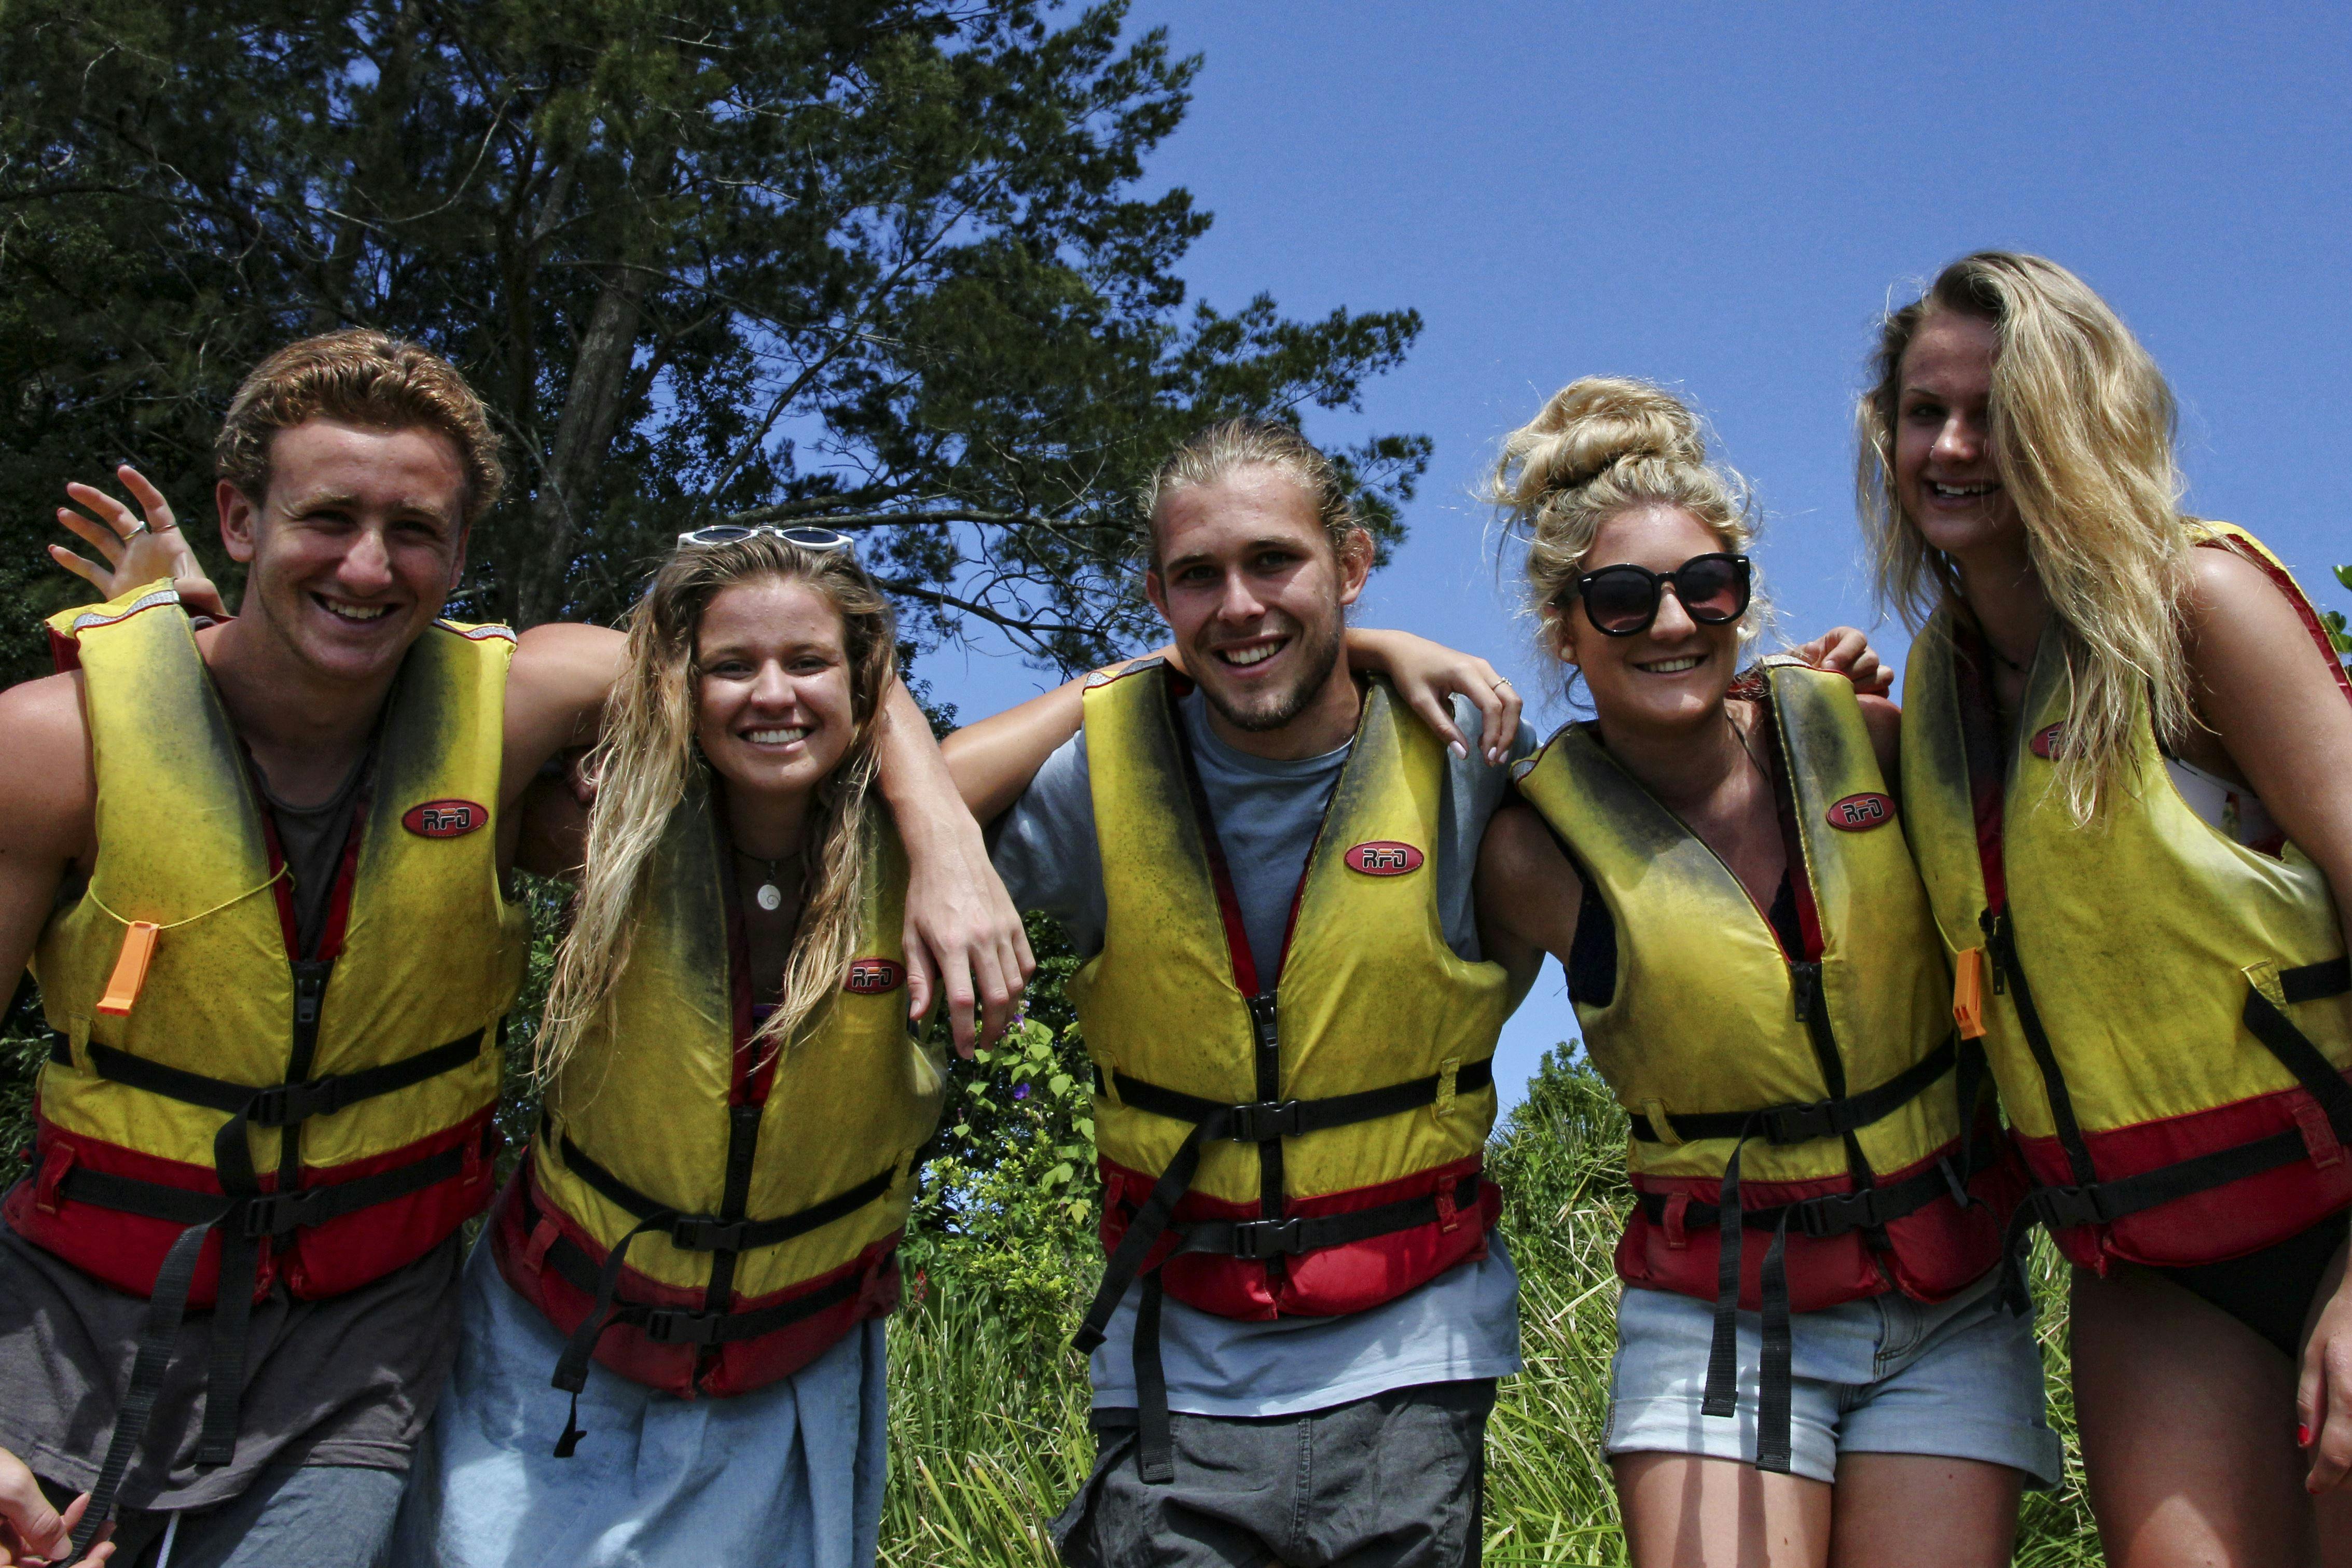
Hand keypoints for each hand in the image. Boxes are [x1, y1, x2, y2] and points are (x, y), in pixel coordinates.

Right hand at [0, 1447, 112, 1564]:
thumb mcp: (9, 1490)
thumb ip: (37, 1523)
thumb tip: (63, 1552)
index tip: (99, 1560)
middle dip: (77, 1558)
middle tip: (109, 1541)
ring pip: (35, 1556)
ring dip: (72, 1541)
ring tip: (104, 1525)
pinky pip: (27, 1538)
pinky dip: (55, 1526)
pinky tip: (81, 1506)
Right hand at [51, 465, 225, 618]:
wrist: (188, 632)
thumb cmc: (201, 609)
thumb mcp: (201, 591)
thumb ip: (189, 584)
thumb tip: (171, 585)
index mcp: (169, 543)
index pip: (155, 507)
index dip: (140, 488)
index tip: (122, 470)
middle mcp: (146, 550)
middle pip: (119, 517)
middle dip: (97, 500)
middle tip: (72, 487)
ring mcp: (130, 567)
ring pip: (101, 539)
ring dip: (82, 525)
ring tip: (61, 512)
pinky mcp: (117, 588)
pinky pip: (91, 570)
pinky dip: (73, 560)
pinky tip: (54, 549)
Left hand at [901, 816, 1033, 1058]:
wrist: (950, 853)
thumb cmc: (923, 896)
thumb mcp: (911, 936)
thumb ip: (918, 978)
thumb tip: (918, 1016)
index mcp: (951, 945)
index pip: (964, 1001)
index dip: (965, 1032)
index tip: (965, 1052)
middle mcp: (981, 940)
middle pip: (997, 998)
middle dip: (992, 1030)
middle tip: (985, 1046)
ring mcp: (1003, 931)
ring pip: (1016, 984)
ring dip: (1009, 1013)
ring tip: (997, 1026)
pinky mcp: (1016, 924)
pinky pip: (1026, 964)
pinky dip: (1021, 985)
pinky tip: (1010, 994)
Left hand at [1349, 629, 1522, 764]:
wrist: (1402, 648)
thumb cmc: (1408, 673)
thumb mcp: (1420, 703)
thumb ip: (1443, 728)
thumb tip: (1464, 754)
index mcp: (1466, 673)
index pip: (1492, 707)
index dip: (1494, 734)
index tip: (1487, 758)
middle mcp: (1482, 668)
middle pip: (1511, 702)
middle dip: (1508, 732)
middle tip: (1497, 759)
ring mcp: (1485, 668)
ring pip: (1511, 698)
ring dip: (1508, 726)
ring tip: (1495, 751)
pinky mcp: (1482, 672)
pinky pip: (1502, 695)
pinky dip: (1502, 717)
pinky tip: (1488, 735)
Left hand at [1795, 626, 1892, 696]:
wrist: (1804, 691)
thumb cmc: (1801, 669)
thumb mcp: (1794, 659)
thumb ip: (1801, 653)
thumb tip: (1813, 648)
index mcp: (1845, 638)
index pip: (1856, 639)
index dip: (1844, 652)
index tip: (1827, 666)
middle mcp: (1863, 653)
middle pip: (1871, 659)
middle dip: (1851, 673)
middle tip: (1832, 685)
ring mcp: (1873, 671)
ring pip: (1883, 674)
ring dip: (1863, 686)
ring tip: (1841, 695)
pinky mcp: (1878, 690)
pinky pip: (1884, 691)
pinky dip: (1872, 698)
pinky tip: (1852, 703)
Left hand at [2299, 1254, 2351, 1491]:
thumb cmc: (2343, 1322)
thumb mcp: (2315, 1353)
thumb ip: (2310, 1400)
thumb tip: (2304, 1443)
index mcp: (2350, 1393)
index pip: (2339, 1452)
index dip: (2326, 1477)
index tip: (2313, 1487)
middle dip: (2345, 1477)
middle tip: (2327, 1478)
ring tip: (2344, 1466)